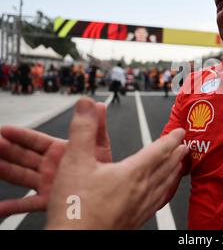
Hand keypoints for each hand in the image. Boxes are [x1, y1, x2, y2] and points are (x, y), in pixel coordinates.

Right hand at [0, 102, 111, 217]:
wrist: (95, 229)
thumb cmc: (100, 194)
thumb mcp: (87, 157)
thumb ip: (88, 127)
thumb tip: (93, 104)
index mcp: (72, 156)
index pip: (43, 141)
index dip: (24, 135)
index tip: (6, 130)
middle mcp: (63, 171)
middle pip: (29, 158)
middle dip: (9, 150)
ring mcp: (57, 189)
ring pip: (25, 177)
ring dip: (5, 170)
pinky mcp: (52, 206)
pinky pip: (29, 205)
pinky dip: (13, 206)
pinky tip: (0, 207)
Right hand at [46, 98, 187, 229]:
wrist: (76, 242)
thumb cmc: (76, 209)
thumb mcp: (75, 162)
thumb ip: (83, 131)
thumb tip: (87, 106)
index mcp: (133, 173)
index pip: (159, 150)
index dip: (171, 139)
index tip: (181, 132)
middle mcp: (142, 190)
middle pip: (167, 167)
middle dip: (177, 154)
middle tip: (186, 146)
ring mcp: (141, 207)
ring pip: (165, 185)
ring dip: (174, 172)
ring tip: (180, 166)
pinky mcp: (135, 220)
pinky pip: (159, 202)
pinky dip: (166, 192)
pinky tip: (163, 194)